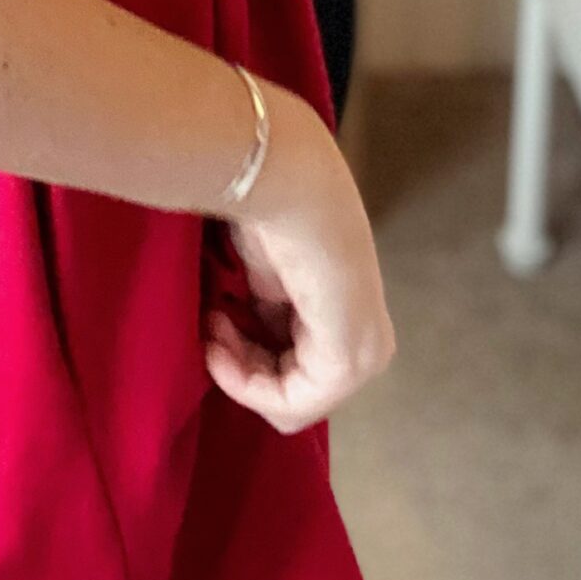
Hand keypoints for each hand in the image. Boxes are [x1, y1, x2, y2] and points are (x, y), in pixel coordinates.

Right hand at [203, 88, 394, 433]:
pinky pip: (291, 403)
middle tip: (211, 320)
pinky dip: (244, 384)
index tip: (214, 314)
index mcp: (353, 312)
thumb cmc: (270, 206)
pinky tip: (217, 342)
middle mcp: (369, 339)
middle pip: (294, 388)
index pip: (298, 365)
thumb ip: (270, 312)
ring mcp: (365, 354)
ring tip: (213, 320)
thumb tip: (241, 337)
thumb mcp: (268, 275)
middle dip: (244, 363)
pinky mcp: (347, 361)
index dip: (247, 352)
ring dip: (239, 370)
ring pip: (291, 403)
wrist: (283, 176)